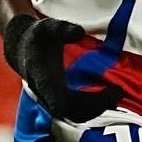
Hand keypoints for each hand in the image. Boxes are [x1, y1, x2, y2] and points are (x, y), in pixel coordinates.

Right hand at [3, 13, 120, 124]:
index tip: (82, 100)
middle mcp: (46, 94)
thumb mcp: (46, 27)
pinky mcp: (61, 103)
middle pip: (70, 110)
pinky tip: (109, 96)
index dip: (64, 100)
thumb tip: (80, 32)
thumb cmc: (37, 37)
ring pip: (76, 114)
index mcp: (41, 77)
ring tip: (116, 93)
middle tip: (117, 91)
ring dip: (98, 108)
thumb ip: (61, 28)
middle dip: (95, 104)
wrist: (24, 50)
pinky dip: (95, 107)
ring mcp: (53, 101)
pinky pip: (79, 112)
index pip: (51, 95)